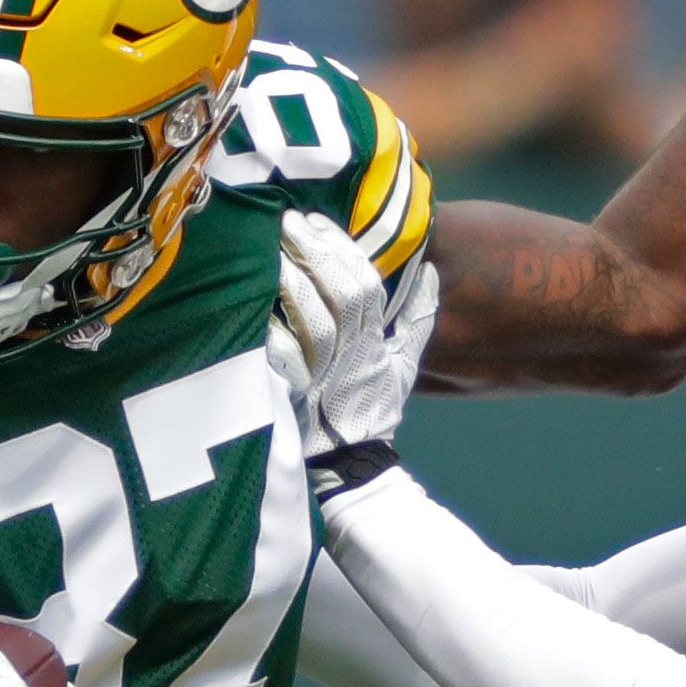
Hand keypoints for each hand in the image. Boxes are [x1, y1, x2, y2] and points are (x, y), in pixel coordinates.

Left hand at [272, 211, 429, 491]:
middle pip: (343, 294)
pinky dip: (270, 326)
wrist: (351, 467)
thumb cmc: (372, 410)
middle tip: (290, 220)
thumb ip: (419, 320)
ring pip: (314, 319)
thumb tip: (432, 273)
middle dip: (318, 253)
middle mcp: (353, 355)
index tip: (318, 222)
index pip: (369, 287)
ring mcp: (324, 375)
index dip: (345, 251)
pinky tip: (253, 297)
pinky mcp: (295, 395)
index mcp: (376, 344)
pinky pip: (282, 355)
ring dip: (294, 280)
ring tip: (272, 246)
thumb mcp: (404, 367)